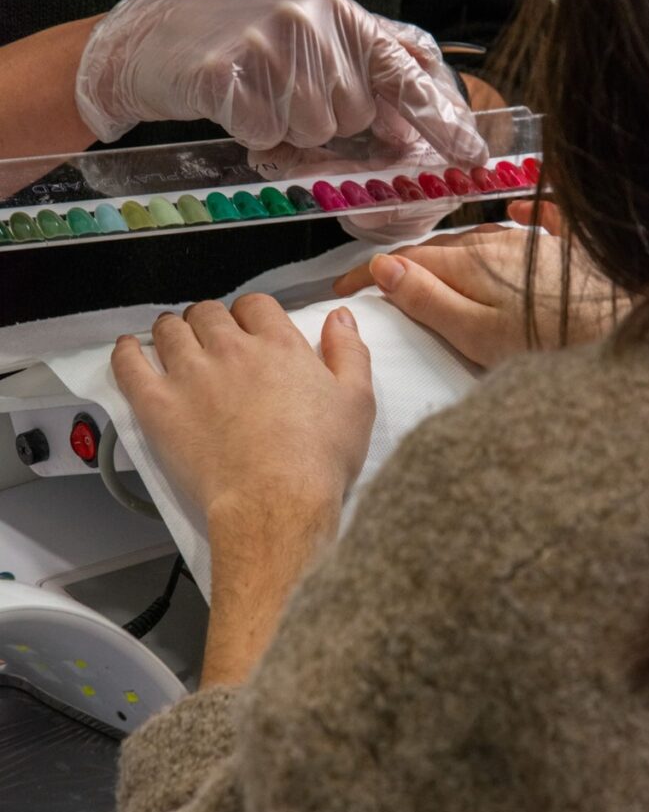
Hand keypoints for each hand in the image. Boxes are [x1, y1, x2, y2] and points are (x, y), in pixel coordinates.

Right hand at [76, 0, 485, 167]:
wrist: (155, 40)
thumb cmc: (240, 48)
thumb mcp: (309, 41)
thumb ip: (359, 74)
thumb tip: (403, 125)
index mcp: (338, 10)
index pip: (405, 68)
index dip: (439, 116)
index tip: (472, 156)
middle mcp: (313, 18)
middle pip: (353, 115)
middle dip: (322, 122)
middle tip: (282, 95)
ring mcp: (271, 42)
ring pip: (312, 131)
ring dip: (285, 130)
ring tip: (256, 96)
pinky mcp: (231, 72)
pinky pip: (266, 136)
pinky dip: (251, 134)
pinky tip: (232, 105)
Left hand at [113, 297, 374, 685]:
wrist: (276, 506)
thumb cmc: (318, 462)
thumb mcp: (357, 401)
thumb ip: (349, 352)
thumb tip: (340, 318)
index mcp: (279, 345)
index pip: (255, 305)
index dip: (250, 314)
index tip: (248, 329)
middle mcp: (231, 350)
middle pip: (209, 313)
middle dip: (209, 321)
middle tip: (211, 340)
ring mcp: (191, 375)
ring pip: (169, 330)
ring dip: (172, 331)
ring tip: (174, 343)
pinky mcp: (159, 406)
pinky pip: (130, 365)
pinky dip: (127, 353)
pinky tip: (130, 351)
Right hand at [334, 225, 628, 366]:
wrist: (620, 332)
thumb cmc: (548, 342)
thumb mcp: (474, 331)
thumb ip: (426, 298)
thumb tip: (384, 267)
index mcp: (468, 264)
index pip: (404, 261)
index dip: (368, 273)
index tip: (342, 287)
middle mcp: (496, 243)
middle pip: (438, 249)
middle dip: (404, 264)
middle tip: (376, 285)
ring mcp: (530, 243)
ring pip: (477, 240)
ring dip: (448, 253)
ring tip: (428, 269)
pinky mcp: (564, 250)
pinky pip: (537, 222)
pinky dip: (519, 218)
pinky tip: (518, 211)